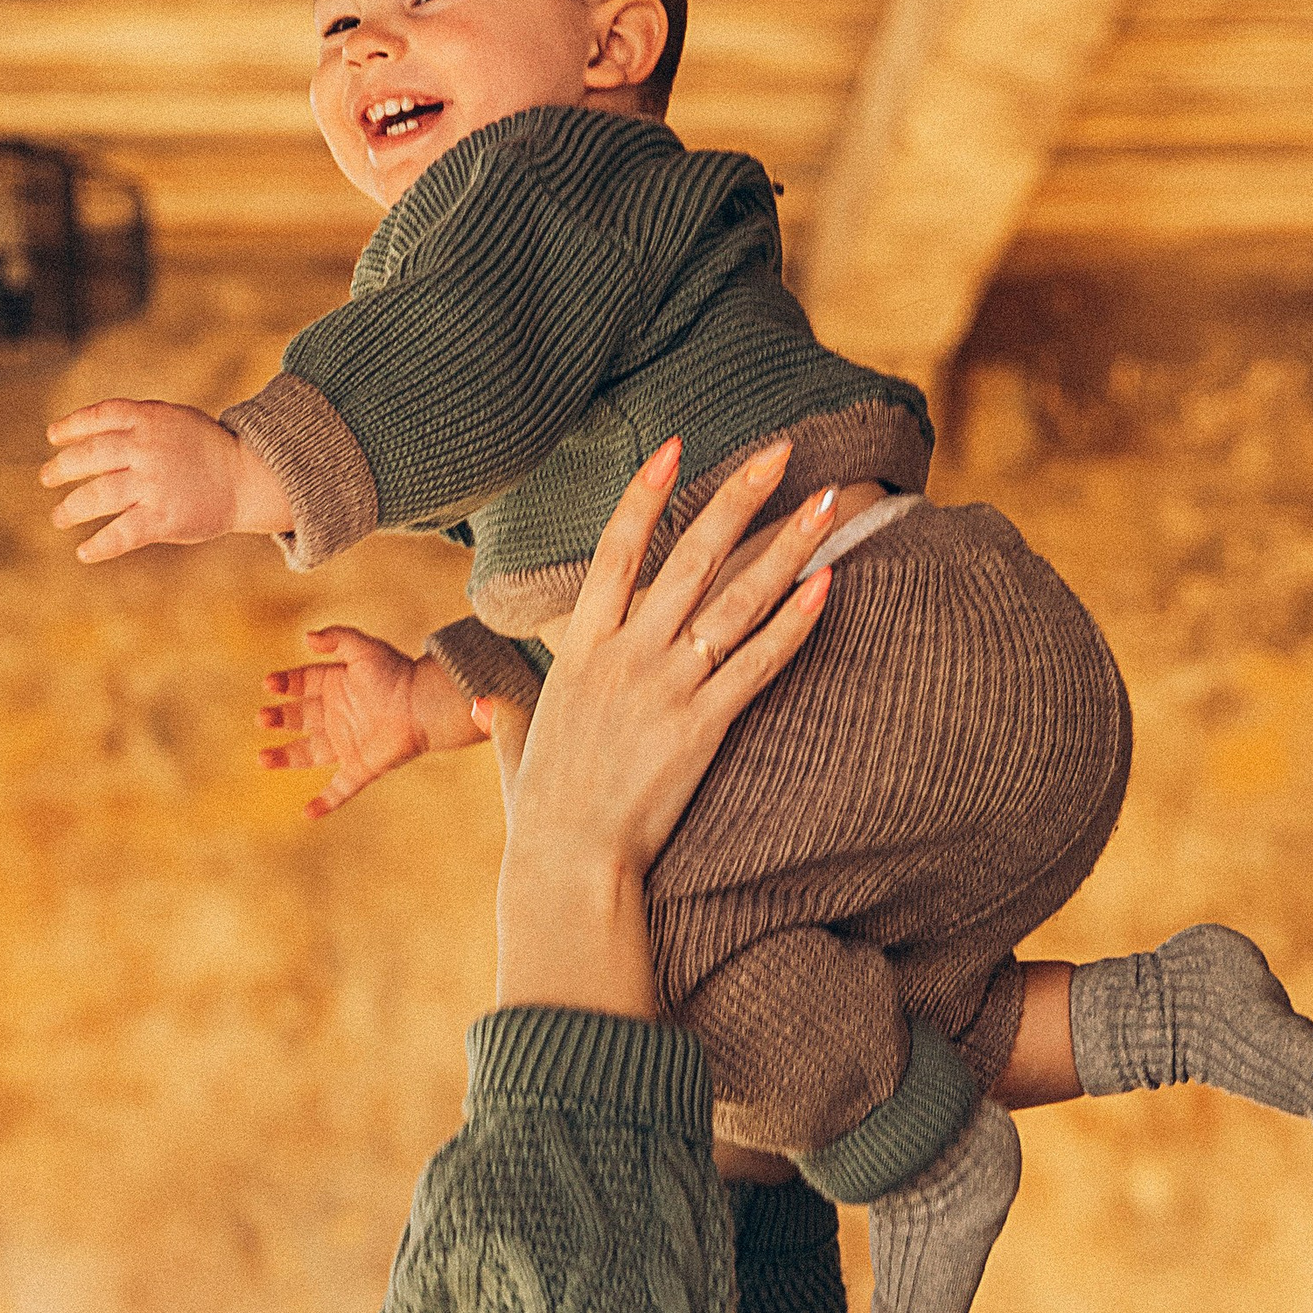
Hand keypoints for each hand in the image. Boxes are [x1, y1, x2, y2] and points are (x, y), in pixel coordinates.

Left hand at [41, 400, 290, 564]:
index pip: (99, 417)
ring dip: (71, 509)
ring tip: (59, 517)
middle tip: (46, 478)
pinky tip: (84, 553)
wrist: (246, 477)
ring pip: (97, 496)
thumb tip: (93, 436)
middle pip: (89, 457)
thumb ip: (137, 424)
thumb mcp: (174, 421)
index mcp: (148, 419)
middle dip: (62, 469)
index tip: (53, 438)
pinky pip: (120, 534)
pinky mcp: (162, 518)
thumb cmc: (207, 450)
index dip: (71, 427)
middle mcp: (145, 449)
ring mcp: (152, 484)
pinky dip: (99, 546)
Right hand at [257, 630, 482, 816]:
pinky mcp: (362, 767)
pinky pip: (341, 789)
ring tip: (262, 759)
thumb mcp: (365, 649)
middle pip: (300, 718)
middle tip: (262, 719)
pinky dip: (326, 802)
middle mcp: (338, 715)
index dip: (285, 683)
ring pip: (309, 753)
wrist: (424, 706)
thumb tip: (306, 638)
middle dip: (279, 719)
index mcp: (337, 685)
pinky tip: (308, 814)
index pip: (303, 683)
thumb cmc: (397, 674)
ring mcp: (348, 743)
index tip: (270, 684)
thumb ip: (337, 638)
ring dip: (285, 757)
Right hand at [491, 434, 835, 1018]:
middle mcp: (625, 656)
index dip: (646, 495)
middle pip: (690, 556)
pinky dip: (794, 624)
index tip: (675, 448)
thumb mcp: (516, 752)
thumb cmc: (541, 816)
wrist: (567, 864)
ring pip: (735, 599)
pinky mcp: (701, 726)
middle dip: (739, 497)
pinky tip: (826, 586)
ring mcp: (665, 687)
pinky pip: (757, 663)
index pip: (615, 551)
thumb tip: (484, 707)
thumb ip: (507, 720)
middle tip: (781, 449)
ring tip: (828, 503)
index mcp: (579, 651)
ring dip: (787, 547)